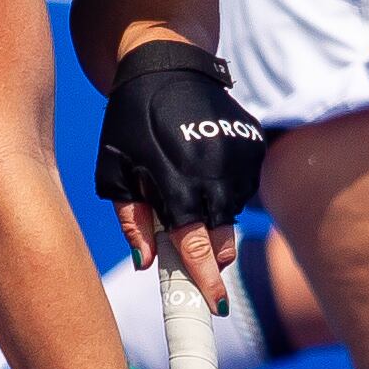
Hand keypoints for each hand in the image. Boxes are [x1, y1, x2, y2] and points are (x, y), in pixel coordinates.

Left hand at [93, 41, 271, 293]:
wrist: (166, 63)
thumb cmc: (130, 121)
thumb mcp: (113, 170)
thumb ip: (131, 220)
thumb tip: (147, 264)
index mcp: (175, 182)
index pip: (195, 244)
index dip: (205, 278)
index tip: (214, 305)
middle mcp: (213, 172)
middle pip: (222, 238)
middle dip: (211, 255)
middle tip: (197, 256)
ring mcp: (239, 157)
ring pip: (233, 213)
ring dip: (215, 217)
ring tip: (188, 187)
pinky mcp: (255, 144)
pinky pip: (245, 186)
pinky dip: (227, 189)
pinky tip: (204, 166)